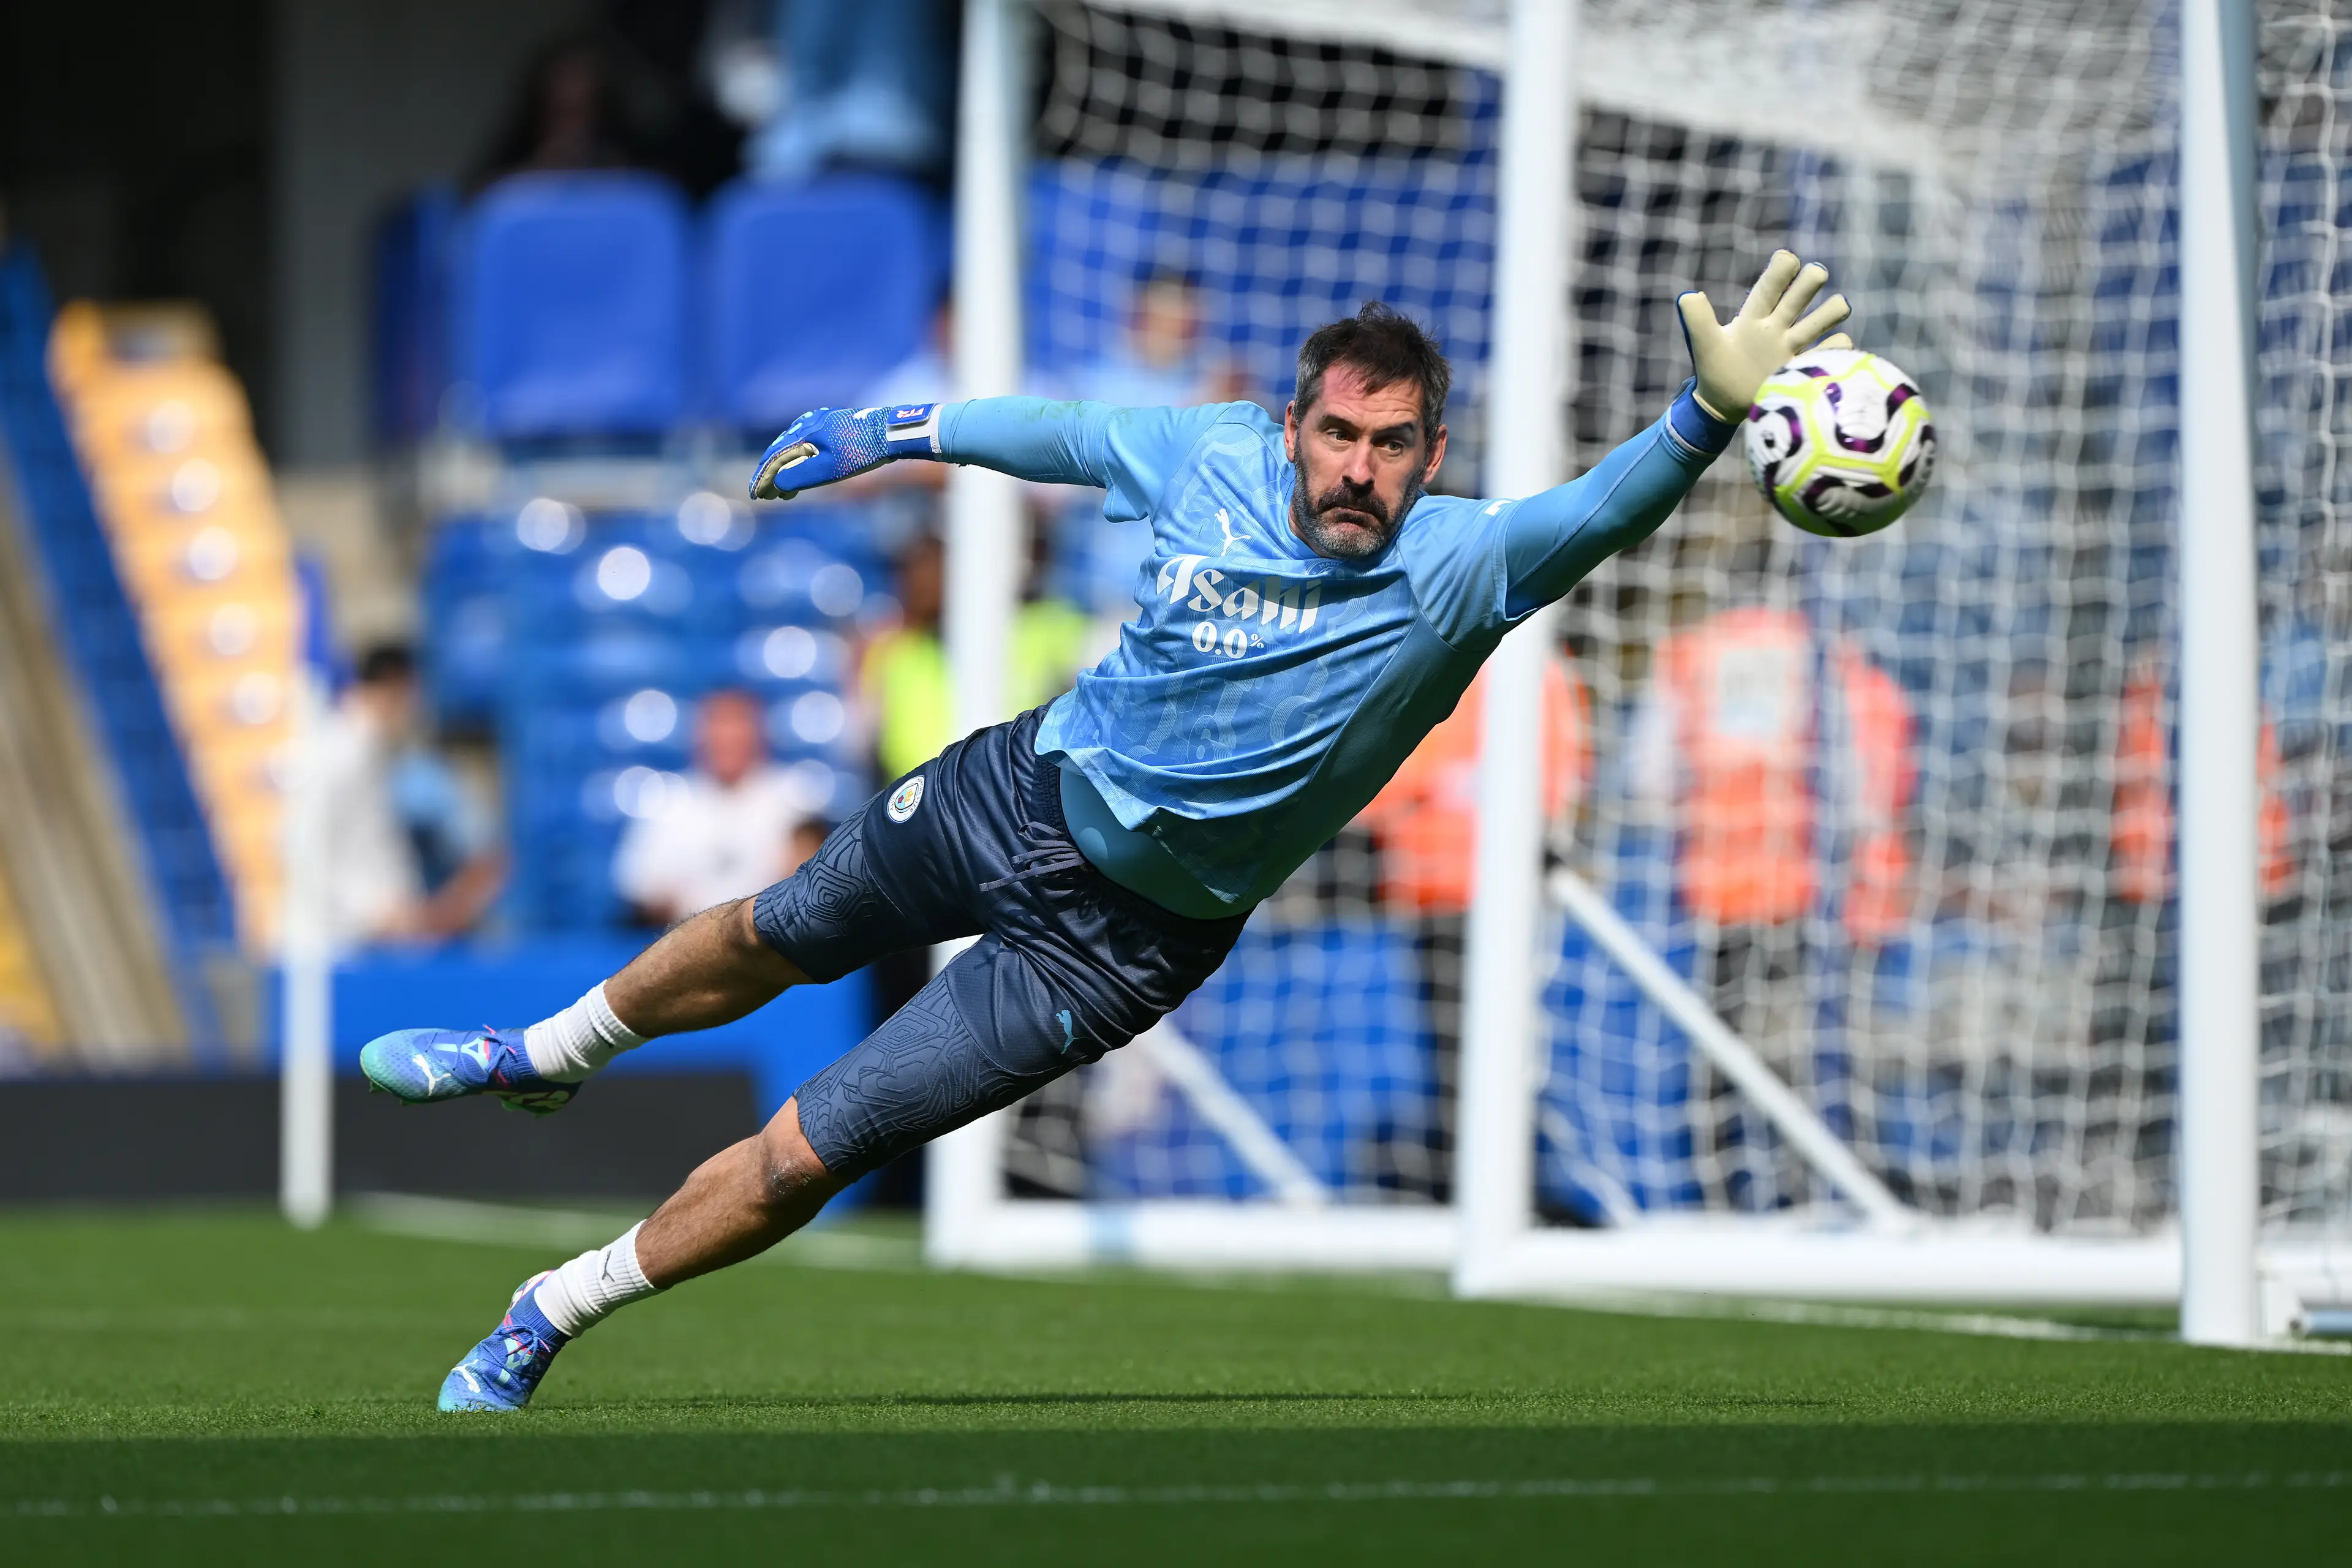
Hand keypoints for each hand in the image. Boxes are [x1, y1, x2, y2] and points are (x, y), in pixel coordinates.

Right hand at [750, 403, 939, 499]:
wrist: (891, 433)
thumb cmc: (860, 453)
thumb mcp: (828, 470)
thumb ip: (799, 477)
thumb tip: (775, 483)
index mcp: (803, 434)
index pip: (775, 458)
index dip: (763, 478)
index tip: (756, 495)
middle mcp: (807, 423)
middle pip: (781, 450)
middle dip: (771, 474)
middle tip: (765, 494)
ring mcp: (820, 421)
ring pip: (793, 445)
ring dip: (785, 467)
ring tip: (784, 488)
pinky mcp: (833, 423)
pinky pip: (806, 440)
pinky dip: (799, 456)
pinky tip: (801, 464)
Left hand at [1676, 251, 1853, 422]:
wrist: (1724, 406)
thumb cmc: (1715, 370)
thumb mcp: (1704, 345)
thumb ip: (1696, 320)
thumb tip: (1688, 296)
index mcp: (1754, 316)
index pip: (1772, 283)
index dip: (1782, 268)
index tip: (1788, 260)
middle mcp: (1778, 326)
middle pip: (1804, 290)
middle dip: (1811, 279)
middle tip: (1812, 279)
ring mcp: (1794, 347)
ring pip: (1826, 316)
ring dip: (1833, 309)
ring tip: (1832, 312)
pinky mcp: (1804, 368)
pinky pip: (1833, 350)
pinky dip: (1837, 348)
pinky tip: (1827, 354)